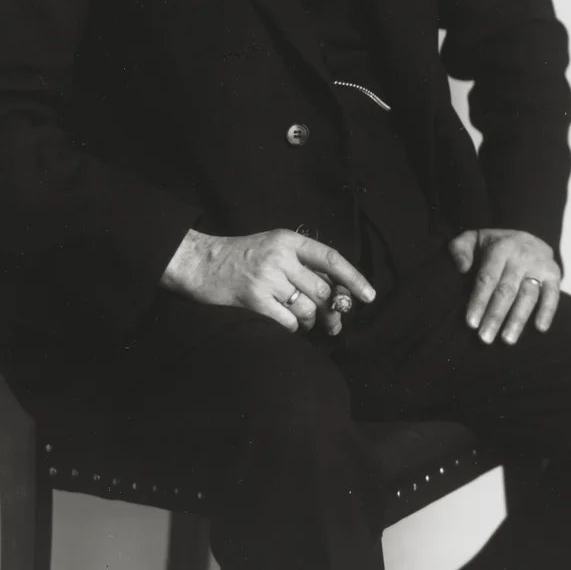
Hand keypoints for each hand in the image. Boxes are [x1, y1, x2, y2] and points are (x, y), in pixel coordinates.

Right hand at [161, 228, 374, 334]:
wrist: (201, 263)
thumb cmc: (242, 258)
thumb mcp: (274, 248)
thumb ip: (302, 265)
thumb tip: (337, 295)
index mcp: (288, 240)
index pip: (331, 258)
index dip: (354, 278)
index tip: (369, 296)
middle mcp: (280, 257)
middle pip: (322, 290)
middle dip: (331, 311)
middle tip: (333, 322)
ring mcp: (266, 279)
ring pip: (307, 309)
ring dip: (311, 322)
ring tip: (304, 321)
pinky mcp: (253, 301)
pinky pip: (289, 323)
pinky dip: (293, 329)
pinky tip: (285, 324)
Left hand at [448, 228, 560, 344]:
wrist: (526, 236)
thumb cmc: (493, 245)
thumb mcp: (472, 239)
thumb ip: (460, 249)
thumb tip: (462, 268)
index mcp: (499, 248)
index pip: (487, 278)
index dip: (479, 301)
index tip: (471, 323)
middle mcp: (521, 256)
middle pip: (506, 290)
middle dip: (495, 316)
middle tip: (485, 338)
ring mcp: (539, 264)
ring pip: (528, 296)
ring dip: (518, 319)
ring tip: (507, 340)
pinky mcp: (554, 273)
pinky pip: (552, 294)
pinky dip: (547, 311)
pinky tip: (539, 328)